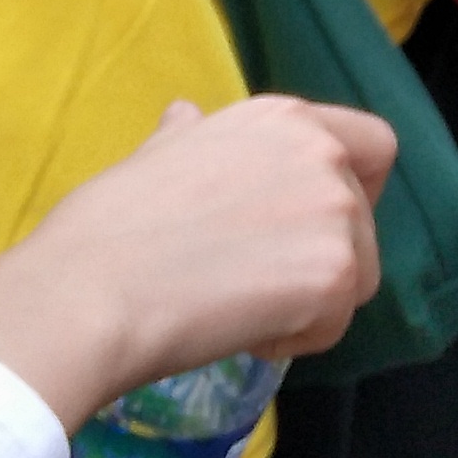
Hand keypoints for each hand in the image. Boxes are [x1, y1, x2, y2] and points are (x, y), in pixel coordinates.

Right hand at [0, 96, 397, 422]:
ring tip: (234, 307)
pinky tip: (237, 332)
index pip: (371, 144)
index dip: (352, 189)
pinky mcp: (336, 274)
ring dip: (306, 303)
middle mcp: (322, 153)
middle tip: (249, 281)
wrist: (87, 293)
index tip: (305, 227)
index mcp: (281, 118)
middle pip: (364, 219)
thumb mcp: (151, 158)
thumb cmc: (105, 230)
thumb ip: (188, 138)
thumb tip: (185, 116)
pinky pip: (335, 323)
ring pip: (357, 275)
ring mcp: (336, 211)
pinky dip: (293, 341)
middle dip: (318, 257)